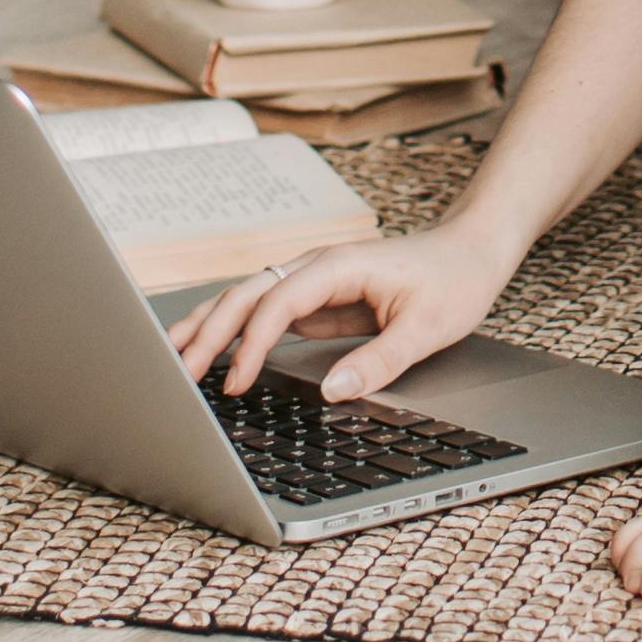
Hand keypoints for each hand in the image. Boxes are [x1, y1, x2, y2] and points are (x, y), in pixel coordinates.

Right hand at [168, 211, 530, 399]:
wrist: (471, 250)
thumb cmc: (454, 280)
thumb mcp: (429, 327)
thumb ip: (381, 359)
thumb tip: (333, 390)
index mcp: (337, 267)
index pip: (277, 304)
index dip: (251, 344)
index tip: (236, 384)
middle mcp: (315, 268)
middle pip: (245, 296)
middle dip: (208, 334)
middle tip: (176, 377)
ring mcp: (310, 283)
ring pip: (244, 301)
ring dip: (207, 328)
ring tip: (170, 361)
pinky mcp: (313, 301)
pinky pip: (261, 315)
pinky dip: (230, 332)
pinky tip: (207, 353)